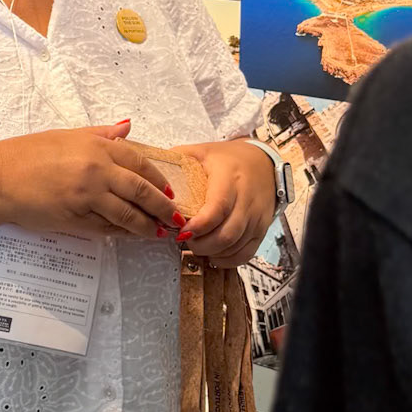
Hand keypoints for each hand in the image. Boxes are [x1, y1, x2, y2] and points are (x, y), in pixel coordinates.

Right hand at [0, 119, 177, 238]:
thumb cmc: (28, 154)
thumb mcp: (68, 135)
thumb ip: (102, 133)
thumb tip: (128, 126)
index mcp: (97, 146)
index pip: (140, 162)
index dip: (158, 178)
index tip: (169, 190)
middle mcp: (97, 169)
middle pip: (141, 189)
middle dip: (162, 206)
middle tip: (175, 217)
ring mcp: (87, 195)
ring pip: (128, 213)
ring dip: (148, 225)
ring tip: (160, 233)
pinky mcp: (76, 218)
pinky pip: (107, 227)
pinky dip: (123, 232)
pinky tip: (132, 236)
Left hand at [167, 137, 277, 264]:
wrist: (264, 163)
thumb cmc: (229, 159)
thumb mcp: (201, 152)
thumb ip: (175, 160)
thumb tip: (147, 172)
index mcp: (230, 178)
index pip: (217, 208)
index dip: (198, 226)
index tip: (180, 231)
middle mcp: (247, 199)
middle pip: (226, 234)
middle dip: (201, 244)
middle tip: (184, 239)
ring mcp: (256, 217)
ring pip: (235, 247)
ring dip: (212, 252)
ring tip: (196, 245)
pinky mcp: (261, 229)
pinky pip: (245, 254)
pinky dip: (226, 259)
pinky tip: (213, 253)